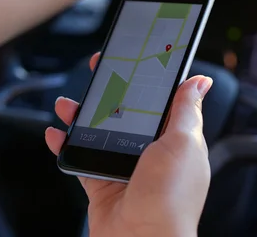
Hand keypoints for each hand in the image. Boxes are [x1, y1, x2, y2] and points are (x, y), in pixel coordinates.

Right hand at [45, 53, 211, 236]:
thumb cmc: (169, 197)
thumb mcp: (183, 143)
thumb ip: (187, 110)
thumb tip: (201, 81)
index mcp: (176, 138)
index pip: (162, 100)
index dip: (148, 78)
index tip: (134, 59)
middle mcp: (152, 151)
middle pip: (127, 111)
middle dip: (110, 91)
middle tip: (97, 71)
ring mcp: (126, 166)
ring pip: (100, 131)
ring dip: (82, 115)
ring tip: (68, 103)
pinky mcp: (103, 183)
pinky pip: (82, 158)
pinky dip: (66, 145)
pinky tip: (56, 134)